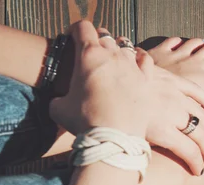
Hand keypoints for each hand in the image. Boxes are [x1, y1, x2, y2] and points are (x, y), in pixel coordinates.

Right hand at [49, 21, 153, 137]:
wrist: (114, 138)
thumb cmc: (84, 122)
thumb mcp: (58, 108)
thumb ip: (58, 96)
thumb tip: (59, 100)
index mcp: (88, 55)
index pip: (82, 27)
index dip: (76, 31)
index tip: (73, 40)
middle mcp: (112, 55)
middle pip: (104, 35)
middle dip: (96, 42)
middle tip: (92, 56)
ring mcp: (131, 66)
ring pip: (125, 45)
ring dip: (117, 50)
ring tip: (112, 61)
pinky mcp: (146, 80)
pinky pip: (145, 59)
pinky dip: (139, 57)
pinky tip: (135, 62)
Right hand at [97, 29, 203, 175]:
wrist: (94, 83)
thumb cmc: (99, 79)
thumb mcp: (120, 70)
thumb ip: (128, 74)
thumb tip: (123, 73)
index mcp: (164, 78)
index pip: (195, 91)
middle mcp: (172, 93)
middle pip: (201, 114)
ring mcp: (170, 110)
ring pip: (200, 132)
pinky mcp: (164, 129)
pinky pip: (188, 148)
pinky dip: (195, 160)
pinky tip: (199, 169)